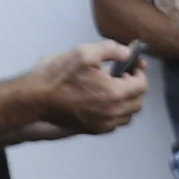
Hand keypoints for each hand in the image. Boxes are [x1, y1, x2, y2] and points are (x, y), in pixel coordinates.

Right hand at [27, 43, 151, 137]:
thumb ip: (111, 49)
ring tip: (112, 87)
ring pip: (128, 115)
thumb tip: (127, 52)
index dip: (139, 72)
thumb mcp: (84, 52)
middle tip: (123, 75)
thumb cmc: (57, 76)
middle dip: (135, 87)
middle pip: (138, 102)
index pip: (142, 85)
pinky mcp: (93, 129)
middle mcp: (112, 112)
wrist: (35, 98)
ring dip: (126, 101)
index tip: (133, 66)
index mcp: (114, 93)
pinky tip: (102, 100)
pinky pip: (114, 123)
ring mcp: (103, 124)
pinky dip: (114, 112)